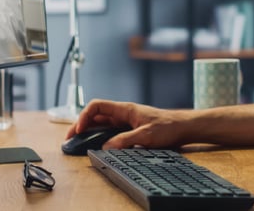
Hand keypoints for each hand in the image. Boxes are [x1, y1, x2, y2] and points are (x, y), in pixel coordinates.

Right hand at [67, 99, 190, 150]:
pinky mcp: (130, 130)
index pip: (97, 106)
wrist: (183, 127)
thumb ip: (126, 140)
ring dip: (88, 131)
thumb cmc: (168, 127)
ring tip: (77, 142)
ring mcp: (125, 121)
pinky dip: (99, 137)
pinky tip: (95, 144)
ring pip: (101, 124)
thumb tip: (106, 147)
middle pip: (95, 116)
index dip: (84, 116)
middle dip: (80, 125)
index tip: (79, 130)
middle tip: (69, 138)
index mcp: (125, 109)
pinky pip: (110, 131)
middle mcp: (123, 114)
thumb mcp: (147, 135)